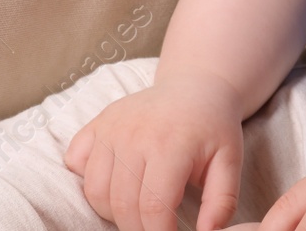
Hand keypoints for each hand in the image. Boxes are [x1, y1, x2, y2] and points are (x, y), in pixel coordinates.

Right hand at [64, 70, 245, 230]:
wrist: (195, 87)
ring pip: (96, 191)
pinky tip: (114, 184)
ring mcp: (111, 127)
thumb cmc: (213, 128)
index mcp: (171, 144)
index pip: (153, 207)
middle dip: (138, 229)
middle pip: (123, 205)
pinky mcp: (96, 123)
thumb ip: (222, 202)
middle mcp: (134, 134)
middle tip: (154, 228)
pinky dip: (87, 182)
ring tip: (137, 210)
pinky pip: (76, 163)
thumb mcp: (229, 162)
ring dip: (113, 212)